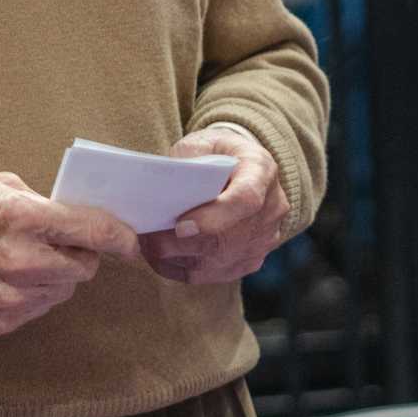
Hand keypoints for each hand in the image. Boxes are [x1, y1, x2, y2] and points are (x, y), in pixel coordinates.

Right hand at [0, 173, 137, 337]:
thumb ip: (39, 204)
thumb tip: (70, 218)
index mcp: (22, 218)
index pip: (93, 231)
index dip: (120, 236)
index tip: (132, 240)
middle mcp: (21, 263)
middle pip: (83, 268)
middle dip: (79, 253)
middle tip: (57, 240)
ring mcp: (9, 298)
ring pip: (62, 291)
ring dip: (55, 275)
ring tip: (23, 257)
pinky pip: (35, 309)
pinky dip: (32, 294)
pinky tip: (4, 276)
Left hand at [140, 126, 289, 285]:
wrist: (244, 167)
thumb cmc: (218, 152)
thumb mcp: (203, 142)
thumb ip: (186, 163)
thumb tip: (160, 193)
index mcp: (261, 170)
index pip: (246, 200)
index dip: (214, 218)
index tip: (180, 226)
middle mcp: (271, 209)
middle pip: (226, 240)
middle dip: (181, 244)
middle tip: (147, 238)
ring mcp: (263, 239)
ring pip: (217, 262)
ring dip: (177, 258)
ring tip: (147, 245)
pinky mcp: (251, 260)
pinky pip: (214, 274)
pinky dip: (182, 268)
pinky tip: (160, 256)